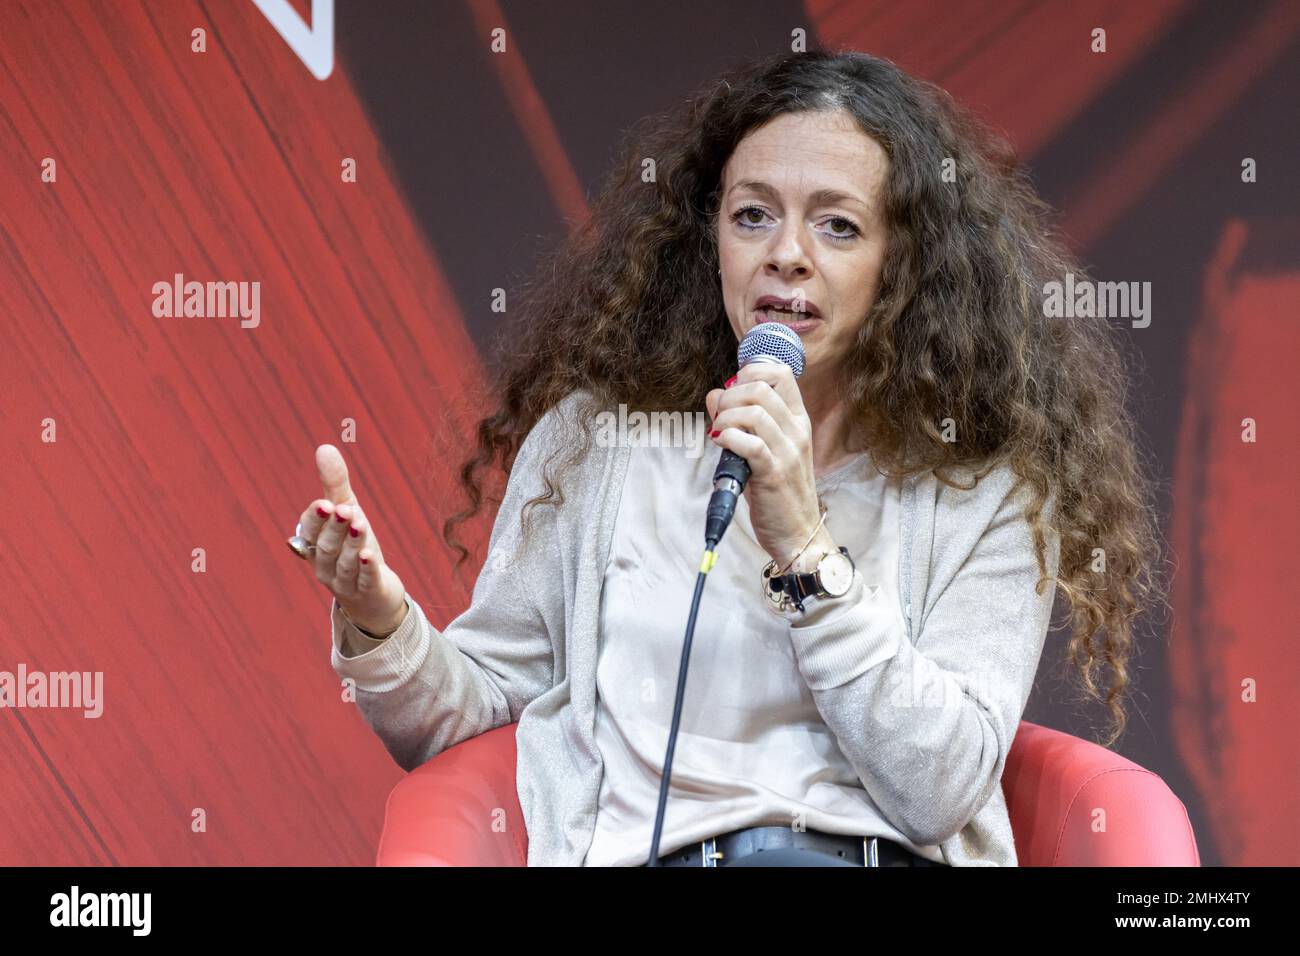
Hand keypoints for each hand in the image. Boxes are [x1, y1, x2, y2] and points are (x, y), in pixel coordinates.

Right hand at [295, 444, 407, 634]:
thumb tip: (324, 447)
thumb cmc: (353, 546)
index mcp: (315, 546)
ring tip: (360, 523)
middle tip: (343, 509)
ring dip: (352, 543)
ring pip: (345, 563)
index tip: (325, 504)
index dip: (316, 520)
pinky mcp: (366, 592)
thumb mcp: (347, 512)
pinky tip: (369, 554)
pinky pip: (364, 581)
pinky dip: (366, 568)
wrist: (372, 594)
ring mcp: (344, 583)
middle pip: (327, 547)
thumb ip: (335, 484)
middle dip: (334, 528)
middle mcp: (325, 566)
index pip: (309, 532)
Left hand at [704, 363, 834, 571]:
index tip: (733, 392)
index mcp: (798, 420)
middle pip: (760, 387)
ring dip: (725, 418)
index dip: (749, 372)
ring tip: (720, 434)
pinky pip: (748, 443)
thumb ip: (740, 420)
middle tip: (720, 418)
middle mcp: (796, 431)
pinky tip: (722, 446)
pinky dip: (728, 438)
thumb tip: (714, 394)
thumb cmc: (778, 491)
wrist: (798, 534)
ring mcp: (788, 452)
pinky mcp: (774, 474)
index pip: (780, 373)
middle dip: (730, 396)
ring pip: (753, 412)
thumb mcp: (763, 450)